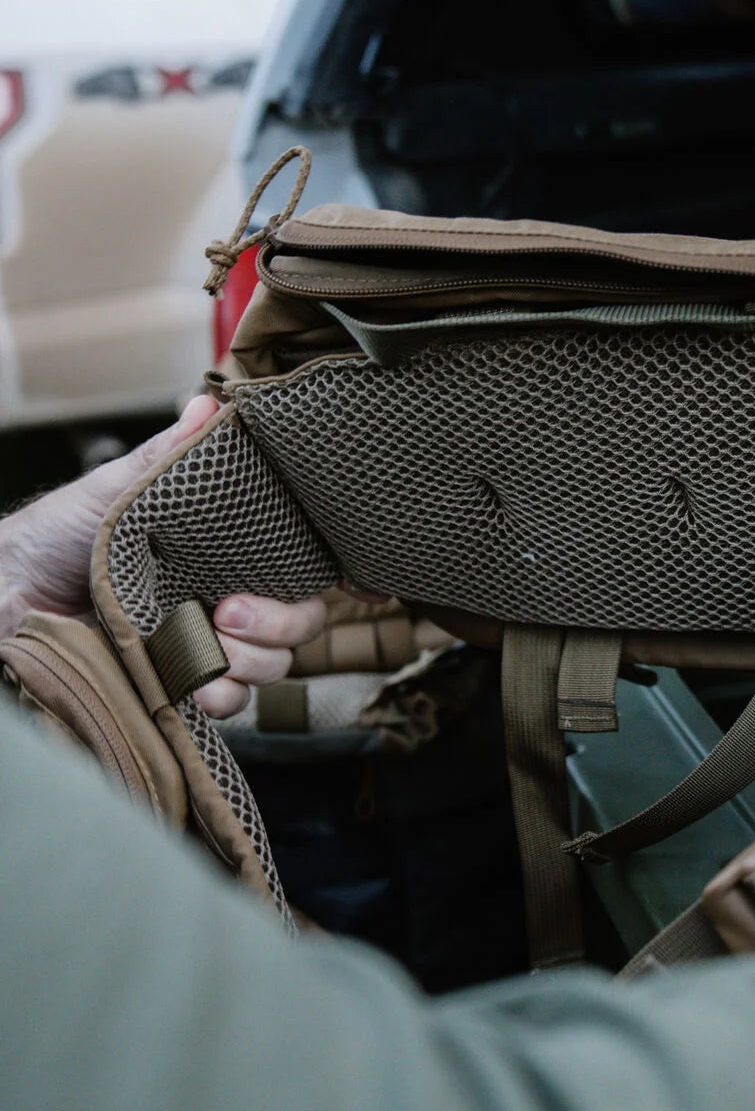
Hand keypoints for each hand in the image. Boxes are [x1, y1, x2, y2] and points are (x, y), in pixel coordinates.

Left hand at [0, 397, 325, 717]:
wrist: (4, 597)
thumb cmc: (57, 537)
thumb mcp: (118, 490)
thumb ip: (169, 458)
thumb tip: (209, 406)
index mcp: (229, 553)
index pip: (304, 563)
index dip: (342, 573)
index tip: (363, 582)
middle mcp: (230, 602)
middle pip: (305, 621)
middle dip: (283, 621)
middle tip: (230, 609)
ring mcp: (210, 649)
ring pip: (276, 666)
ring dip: (252, 660)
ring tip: (205, 639)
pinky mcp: (182, 688)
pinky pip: (232, 703)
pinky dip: (219, 695)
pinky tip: (191, 682)